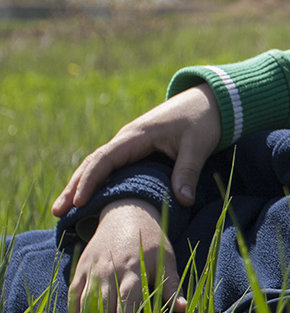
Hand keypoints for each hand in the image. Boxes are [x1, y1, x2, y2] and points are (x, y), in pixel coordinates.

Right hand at [53, 85, 220, 215]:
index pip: (104, 158)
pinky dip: (96, 181)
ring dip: (80, 185)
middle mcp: (126, 139)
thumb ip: (188, 172)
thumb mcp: (198, 145)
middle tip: (57, 212)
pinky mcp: (135, 149)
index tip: (79, 202)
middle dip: (74, 186)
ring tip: (63, 210)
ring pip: (97, 165)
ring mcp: (129, 144)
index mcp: (136, 135)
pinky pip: (110, 166)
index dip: (91, 180)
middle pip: (93, 163)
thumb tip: (183, 202)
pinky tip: (88, 199)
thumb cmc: (202, 120)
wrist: (209, 100)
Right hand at [68, 199, 186, 312]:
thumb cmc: (152, 239)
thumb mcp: (167, 258)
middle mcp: (108, 273)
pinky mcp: (79, 270)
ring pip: (85, 308)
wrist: (125, 212)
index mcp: (133, 271)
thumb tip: (182, 308)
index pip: (125, 308)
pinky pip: (73, 298)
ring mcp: (91, 272)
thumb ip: (171, 285)